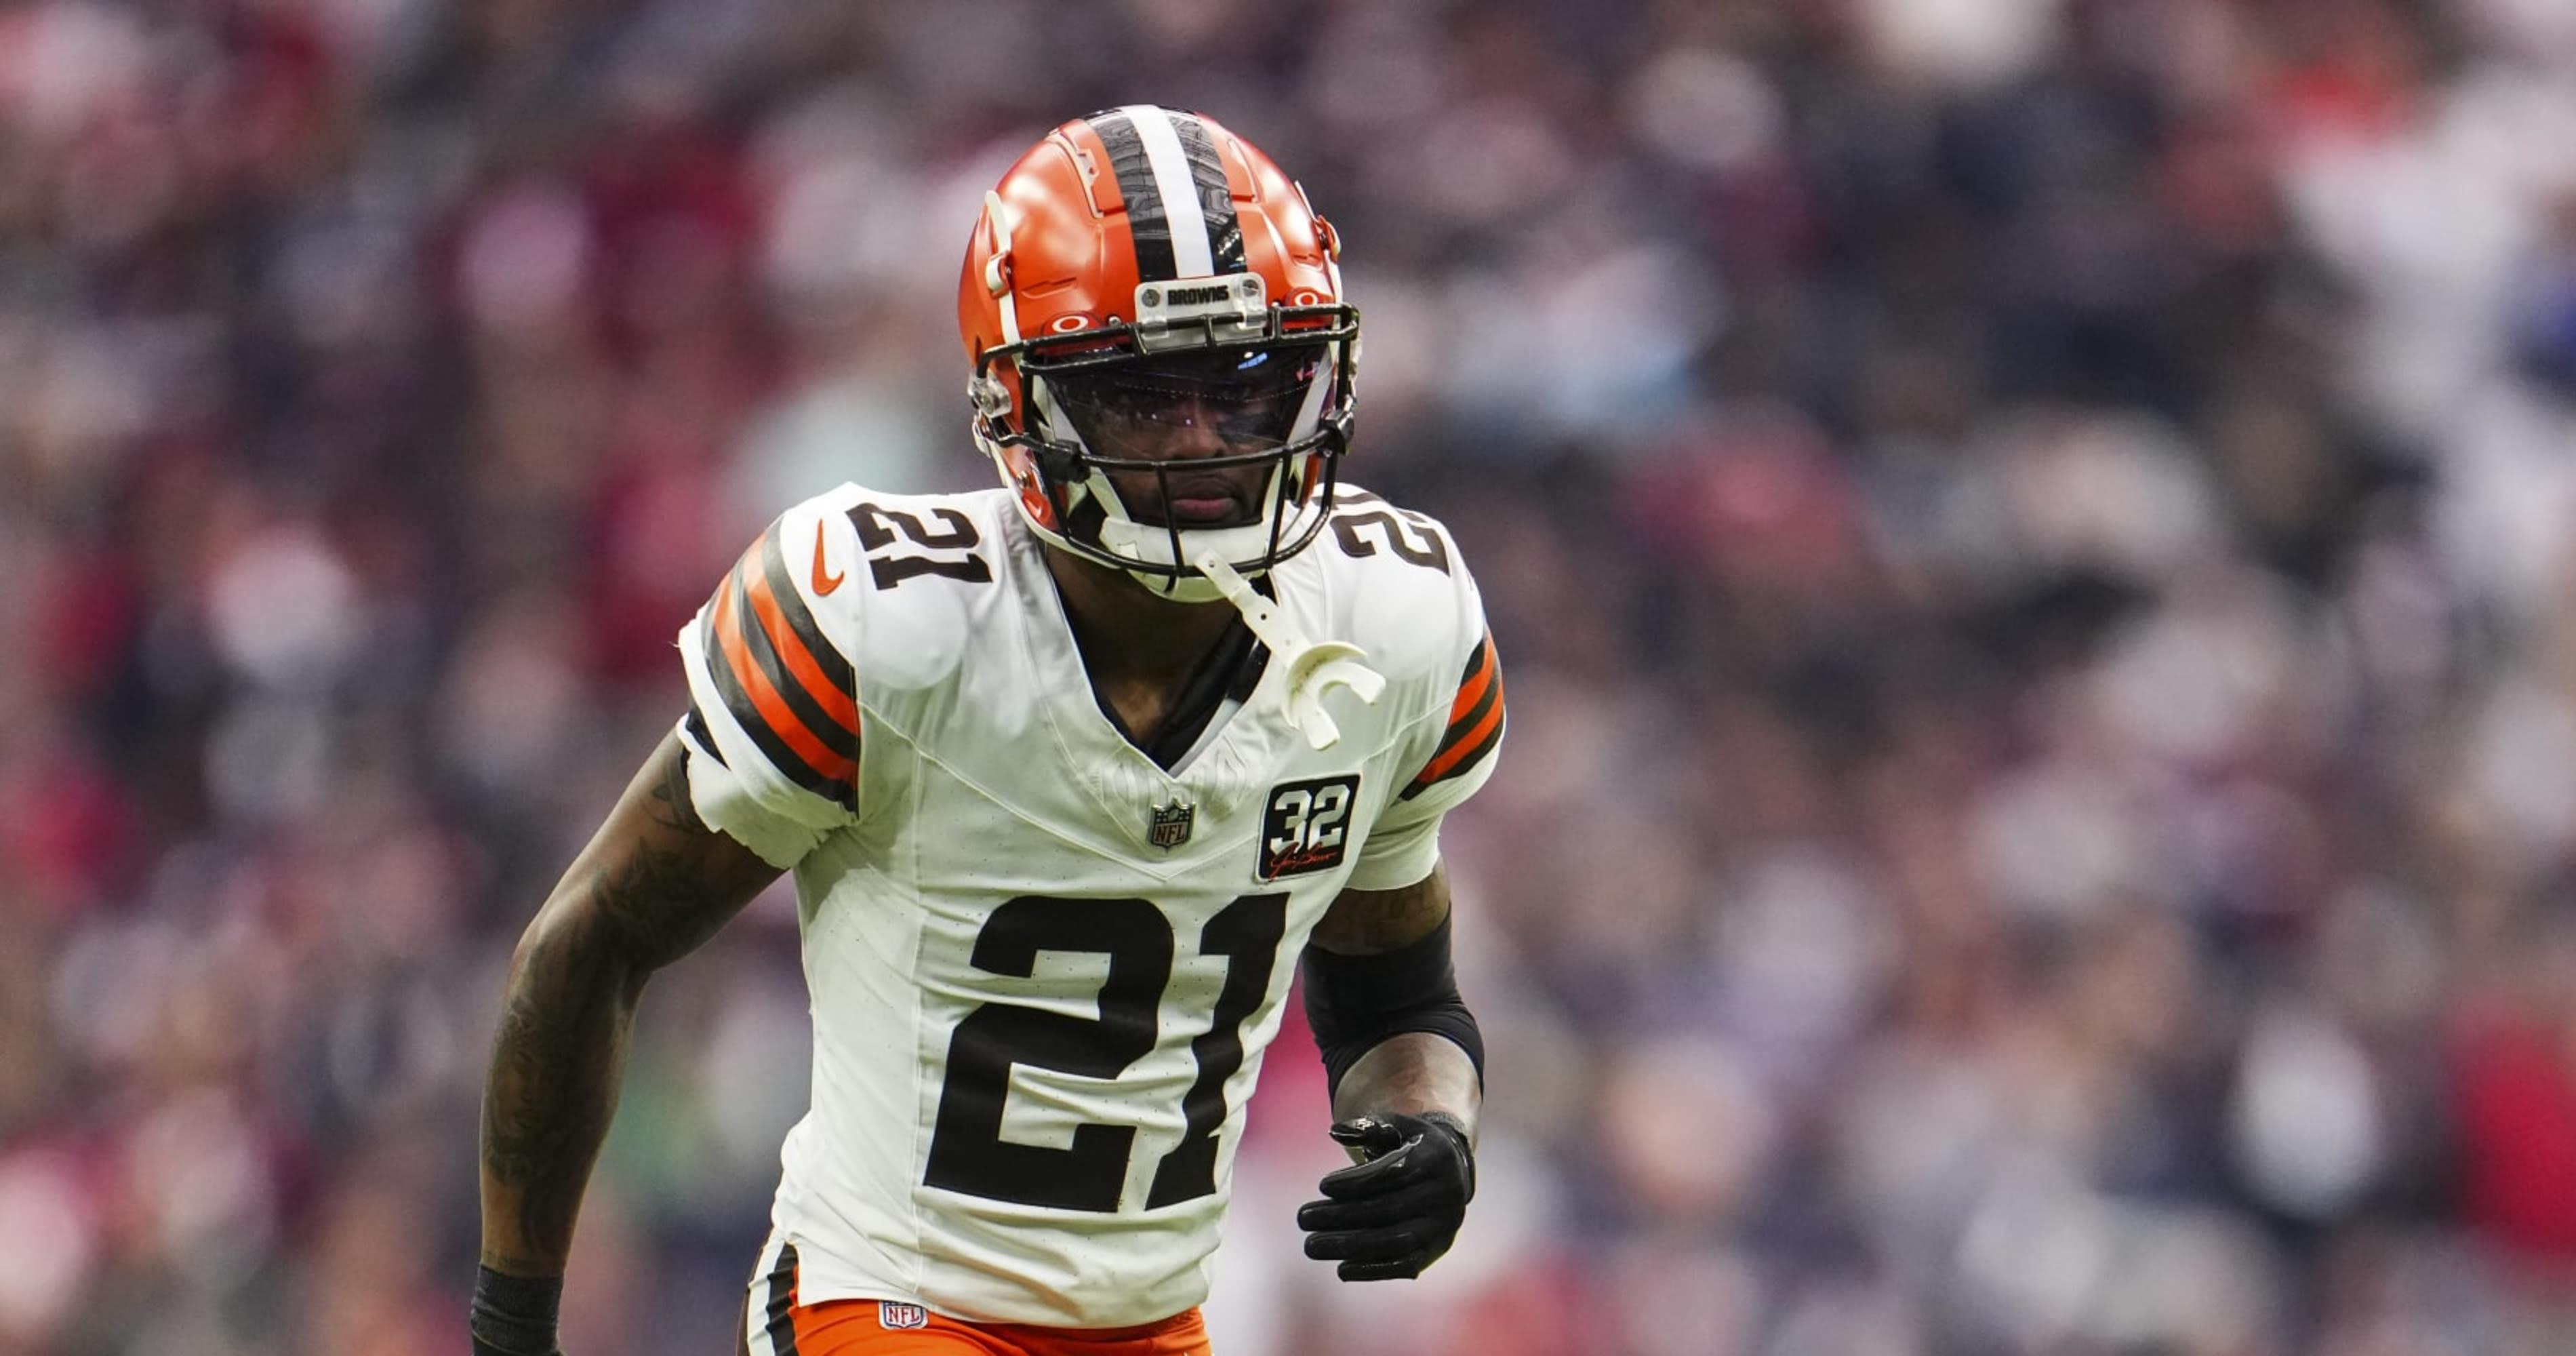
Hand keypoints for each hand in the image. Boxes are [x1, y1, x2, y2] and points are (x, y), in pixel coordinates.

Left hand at [1295, 1111, 1474, 1280]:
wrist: (1449, 1173)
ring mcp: (1444, 1226)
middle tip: (1302, 1218)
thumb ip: (1367, 1128)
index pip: (1393, 1173)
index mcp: (1437, 1158)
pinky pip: (1405, 1265)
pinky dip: (1373, 1269)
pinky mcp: (1436, 1250)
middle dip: (1341, 1216)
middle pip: (1389, 1210)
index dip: (1356, 1181)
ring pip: (1395, 1241)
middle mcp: (1446, 1194)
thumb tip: (1337, 1131)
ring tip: (1311, 1245)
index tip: (1322, 1186)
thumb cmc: (1410, 1146)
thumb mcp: (1395, 1127)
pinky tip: (1341, 1268)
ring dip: (1350, 1246)